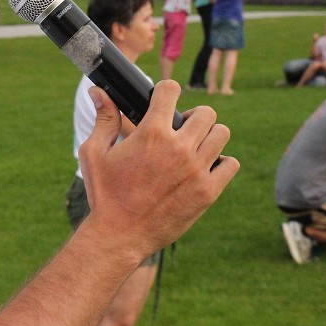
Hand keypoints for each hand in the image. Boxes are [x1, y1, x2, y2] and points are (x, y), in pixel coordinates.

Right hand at [77, 82, 238, 258]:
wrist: (119, 235)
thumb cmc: (104, 193)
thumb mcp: (95, 153)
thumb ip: (103, 119)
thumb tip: (99, 92)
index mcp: (151, 132)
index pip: (171, 90)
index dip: (166, 91)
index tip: (163, 100)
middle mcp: (178, 147)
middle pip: (205, 112)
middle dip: (192, 116)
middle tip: (181, 129)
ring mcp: (197, 170)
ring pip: (221, 134)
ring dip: (208, 136)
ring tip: (194, 147)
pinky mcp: (208, 192)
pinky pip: (230, 164)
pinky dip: (221, 163)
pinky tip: (204, 168)